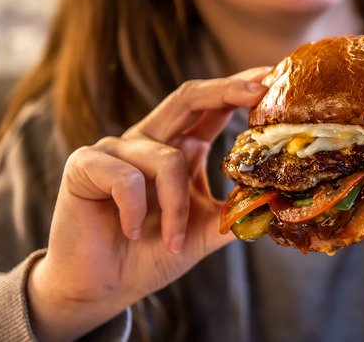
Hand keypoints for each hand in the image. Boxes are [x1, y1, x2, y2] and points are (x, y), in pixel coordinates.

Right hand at [26, 67, 269, 341]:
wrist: (104, 286)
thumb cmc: (153, 252)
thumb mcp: (205, 230)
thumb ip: (238, 212)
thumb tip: (278, 200)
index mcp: (180, 147)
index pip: (212, 107)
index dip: (240, 88)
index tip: (272, 77)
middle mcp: (150, 139)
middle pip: (189, 96)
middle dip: (226, 90)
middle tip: (258, 91)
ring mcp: (116, 148)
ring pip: (167, 159)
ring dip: (176, 207)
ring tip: (173, 240)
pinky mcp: (85, 164)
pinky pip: (127, 178)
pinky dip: (137, 210)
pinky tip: (132, 231)